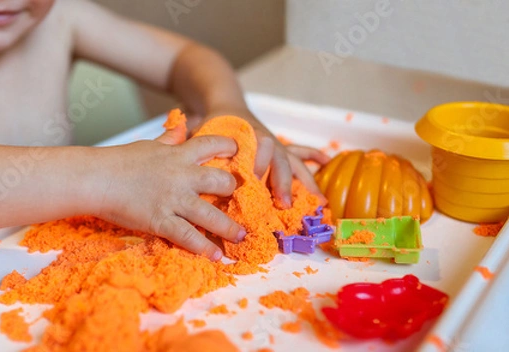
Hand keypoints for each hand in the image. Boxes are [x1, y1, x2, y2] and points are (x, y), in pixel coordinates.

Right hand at [91, 134, 245, 260]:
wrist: (96, 178)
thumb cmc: (119, 161)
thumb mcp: (149, 145)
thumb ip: (169, 139)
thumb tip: (181, 127)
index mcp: (178, 155)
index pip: (213, 144)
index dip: (230, 147)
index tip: (239, 152)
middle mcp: (182, 176)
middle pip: (222, 182)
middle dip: (233, 191)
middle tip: (238, 200)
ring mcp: (173, 200)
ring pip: (211, 215)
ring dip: (230, 228)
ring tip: (241, 237)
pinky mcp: (161, 220)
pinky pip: (188, 237)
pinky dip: (204, 248)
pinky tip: (217, 256)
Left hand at [198, 109, 329, 207]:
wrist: (223, 100)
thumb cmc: (211, 121)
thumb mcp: (201, 131)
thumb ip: (193, 142)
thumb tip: (181, 143)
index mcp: (248, 136)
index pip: (259, 148)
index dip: (259, 163)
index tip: (255, 180)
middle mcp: (266, 140)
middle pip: (281, 159)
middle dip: (284, 181)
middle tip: (284, 203)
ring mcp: (276, 145)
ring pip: (295, 161)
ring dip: (306, 180)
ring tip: (320, 201)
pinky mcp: (280, 149)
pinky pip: (301, 153)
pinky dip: (314, 159)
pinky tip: (327, 168)